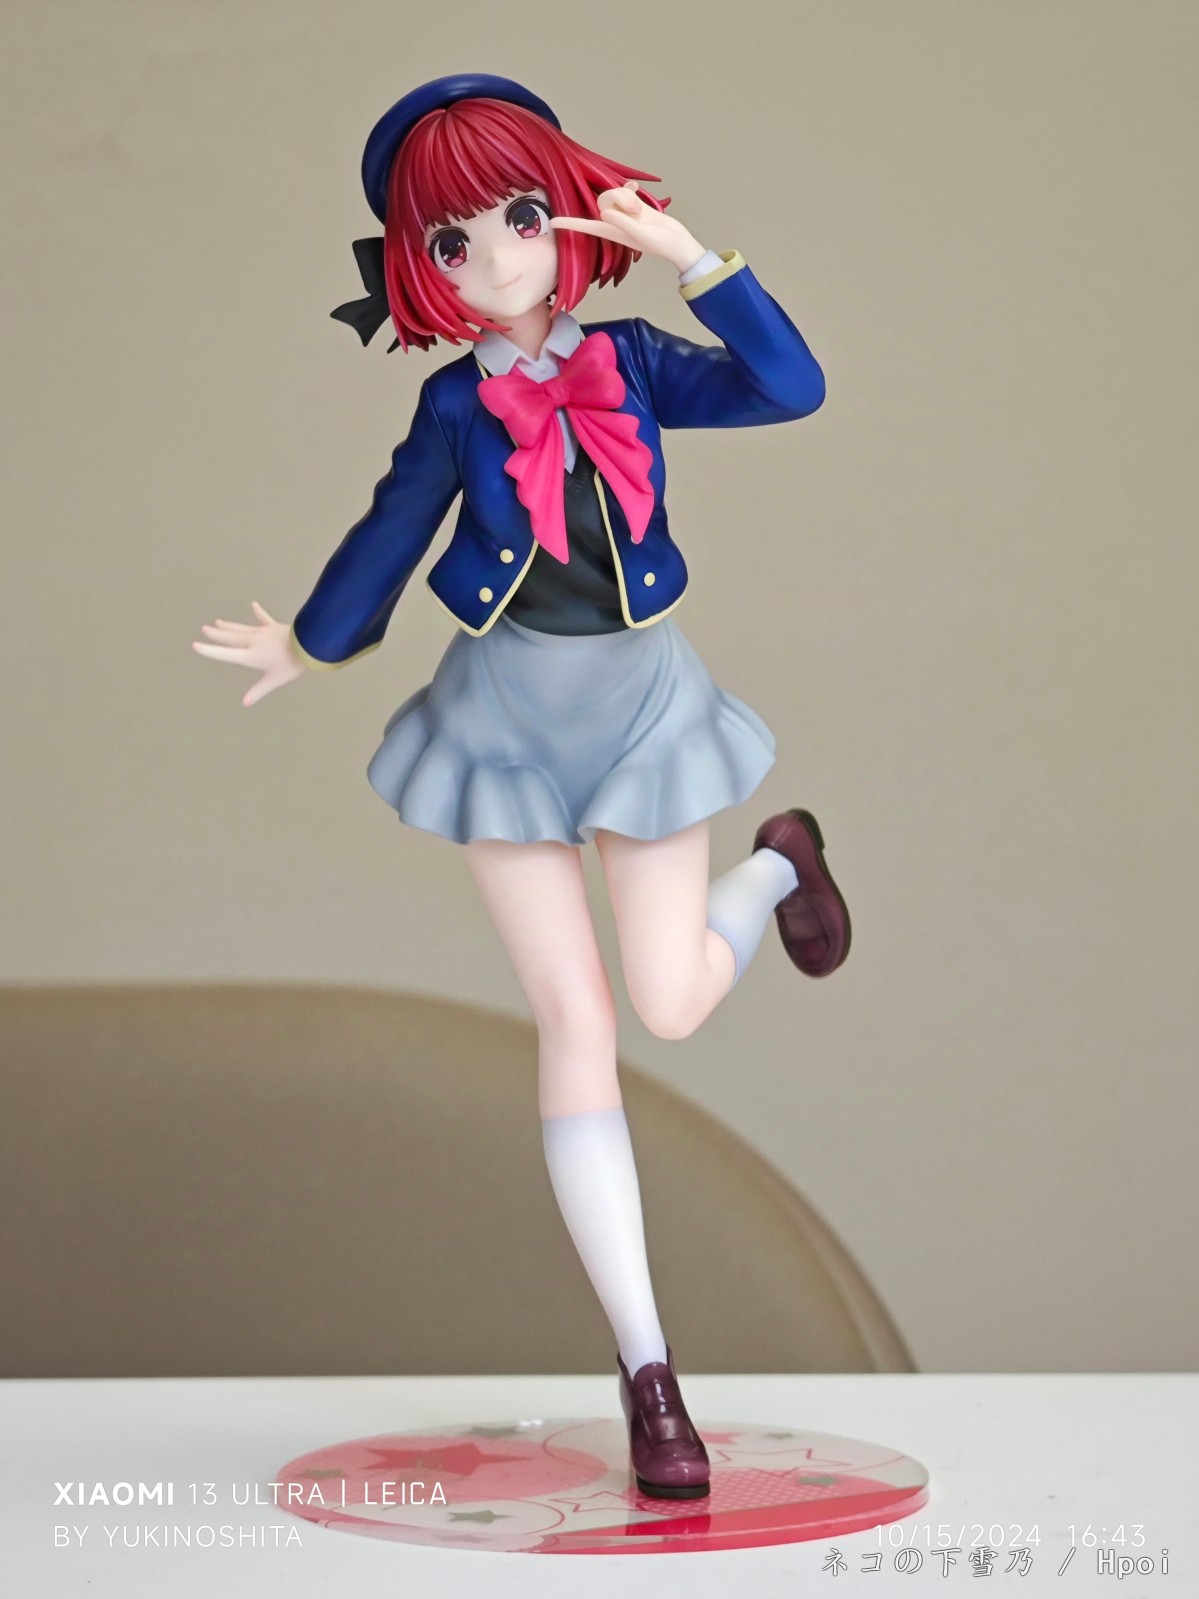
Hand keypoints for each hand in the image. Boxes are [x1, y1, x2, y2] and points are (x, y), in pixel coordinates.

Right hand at [192, 601, 307, 706]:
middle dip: (216, 634)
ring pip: (241, 628)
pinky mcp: (273, 627)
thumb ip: (258, 691)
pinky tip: (253, 605)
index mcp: (250, 656)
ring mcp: (262, 632)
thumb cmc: (291, 664)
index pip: (225, 654)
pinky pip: (264, 619)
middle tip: (204, 628)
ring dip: (229, 626)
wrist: (308, 645)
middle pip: (230, 638)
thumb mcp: (274, 680)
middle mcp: (252, 642)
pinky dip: (258, 612)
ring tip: (217, 621)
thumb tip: (245, 703)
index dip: (209, 650)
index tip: (195, 645)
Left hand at [551, 180, 705, 274]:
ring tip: (640, 209)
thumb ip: (622, 223)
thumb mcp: (640, 235)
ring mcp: (623, 212)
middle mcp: (613, 221)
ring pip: (615, 192)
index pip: (586, 226)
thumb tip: (605, 212)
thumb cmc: (660, 243)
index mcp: (611, 232)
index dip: (570, 224)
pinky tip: (637, 190)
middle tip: (635, 210)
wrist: (677, 242)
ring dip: (628, 196)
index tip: (552, 222)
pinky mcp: (633, 205)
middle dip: (619, 199)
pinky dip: (630, 190)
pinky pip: (625, 189)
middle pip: (603, 200)